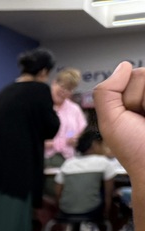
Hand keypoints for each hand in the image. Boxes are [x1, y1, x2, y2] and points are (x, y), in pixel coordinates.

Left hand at [94, 62, 144, 177]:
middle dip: (139, 99)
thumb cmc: (136, 149)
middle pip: (144, 74)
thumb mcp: (110, 122)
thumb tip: (124, 65)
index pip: (133, 74)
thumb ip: (106, 92)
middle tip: (144, 121)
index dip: (129, 97)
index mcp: (140, 95)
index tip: (132, 117)